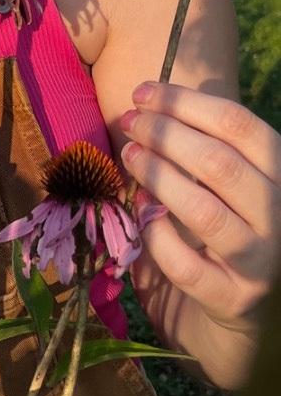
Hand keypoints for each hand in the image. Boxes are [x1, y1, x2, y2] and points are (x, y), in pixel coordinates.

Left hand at [119, 82, 280, 340]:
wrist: (233, 302)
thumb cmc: (218, 221)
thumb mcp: (221, 176)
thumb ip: (200, 141)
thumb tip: (148, 97)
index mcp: (280, 174)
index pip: (240, 125)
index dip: (185, 102)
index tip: (142, 92)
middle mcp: (279, 217)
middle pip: (220, 164)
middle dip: (165, 134)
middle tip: (129, 121)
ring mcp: (261, 262)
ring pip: (205, 212)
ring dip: (158, 176)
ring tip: (128, 154)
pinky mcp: (232, 299)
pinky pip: (185, 264)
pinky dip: (156, 234)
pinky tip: (141, 211)